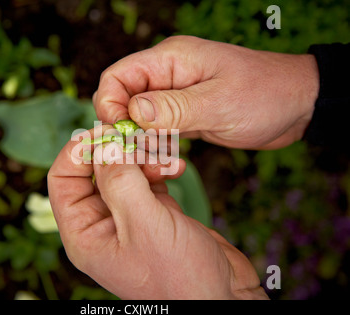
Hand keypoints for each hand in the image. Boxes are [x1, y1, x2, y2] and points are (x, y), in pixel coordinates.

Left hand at [47, 127, 268, 298]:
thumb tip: (104, 143)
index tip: (105, 130)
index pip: (63, 179)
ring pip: (124, 171)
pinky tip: (176, 168)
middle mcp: (102, 224)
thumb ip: (120, 181)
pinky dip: (159, 168)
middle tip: (140, 137)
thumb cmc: (179, 277)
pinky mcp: (154, 213)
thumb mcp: (144, 225)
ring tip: (166, 158)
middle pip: (95, 171)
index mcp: (84, 234)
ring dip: (142, 157)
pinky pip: (147, 179)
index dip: (79, 150)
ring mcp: (129, 218)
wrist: (222, 299)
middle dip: (117, 150)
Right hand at [93, 36, 318, 148]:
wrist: (298, 106)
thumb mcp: (219, 102)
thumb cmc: (265, 95)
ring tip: (159, 159)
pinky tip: (169, 159)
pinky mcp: (184, 115)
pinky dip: (156, 146)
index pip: (118, 76)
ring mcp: (175, 97)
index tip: (121, 133)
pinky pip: (157, 131)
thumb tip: (132, 112)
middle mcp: (167, 76)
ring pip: (138, 119)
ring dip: (141, 141)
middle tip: (140, 153)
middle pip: (123, 99)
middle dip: (124, 127)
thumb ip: (174, 107)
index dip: (110, 104)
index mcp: (170, 60)